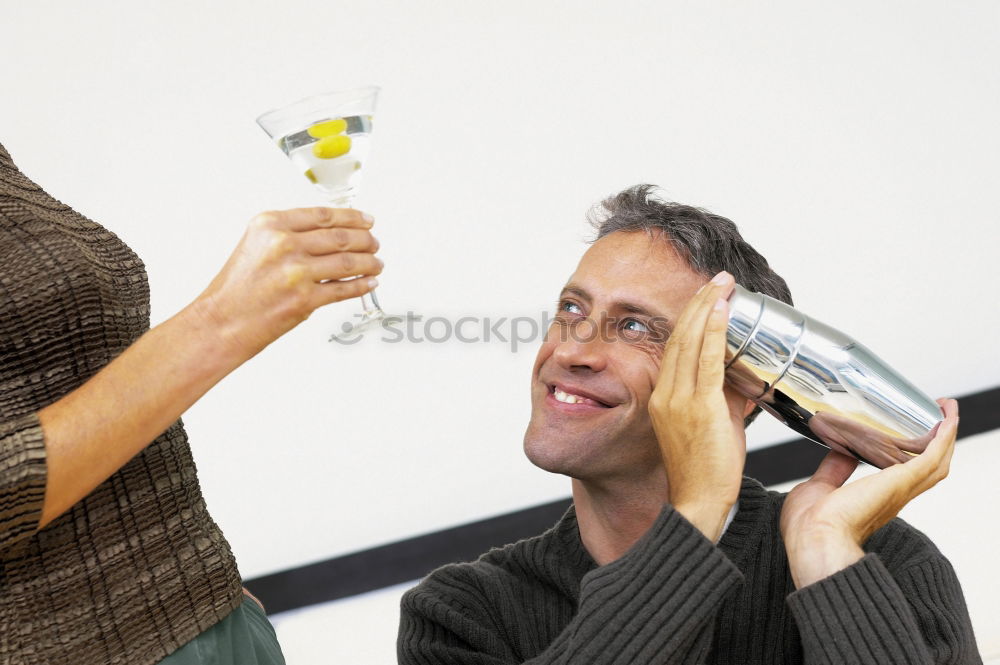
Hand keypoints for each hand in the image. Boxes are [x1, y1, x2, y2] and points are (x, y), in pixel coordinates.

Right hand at [192, 207, 381, 358]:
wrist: (221, 321)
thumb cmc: (236, 288)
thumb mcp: (256, 245)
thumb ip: (288, 234)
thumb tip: (330, 233)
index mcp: (271, 225)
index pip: (324, 215)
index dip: (352, 217)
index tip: (366, 220)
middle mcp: (284, 244)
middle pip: (340, 237)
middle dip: (365, 240)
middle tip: (375, 242)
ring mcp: (296, 272)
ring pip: (348, 262)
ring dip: (369, 262)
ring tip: (377, 263)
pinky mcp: (305, 299)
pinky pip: (344, 289)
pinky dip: (362, 285)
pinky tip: (369, 282)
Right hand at [648, 271, 744, 541]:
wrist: (698, 504)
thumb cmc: (704, 472)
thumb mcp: (712, 427)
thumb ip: (723, 399)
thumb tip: (743, 378)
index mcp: (664, 398)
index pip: (675, 347)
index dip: (690, 317)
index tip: (706, 296)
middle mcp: (667, 395)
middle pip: (680, 336)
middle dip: (700, 303)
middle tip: (717, 279)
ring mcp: (680, 400)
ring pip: (691, 342)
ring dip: (708, 308)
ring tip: (722, 285)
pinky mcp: (699, 408)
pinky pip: (707, 360)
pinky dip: (715, 332)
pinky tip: (722, 311)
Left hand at [780, 398, 958, 587]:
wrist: (813, 537)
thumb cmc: (809, 525)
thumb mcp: (821, 487)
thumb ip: (834, 470)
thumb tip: (841, 453)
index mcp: (877, 501)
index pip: (905, 478)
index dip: (914, 458)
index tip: (915, 437)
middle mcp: (895, 498)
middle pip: (929, 469)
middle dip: (939, 443)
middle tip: (941, 417)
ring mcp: (901, 490)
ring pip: (936, 462)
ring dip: (946, 436)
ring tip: (948, 411)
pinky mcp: (902, 481)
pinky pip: (932, 457)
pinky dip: (943, 438)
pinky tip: (948, 419)